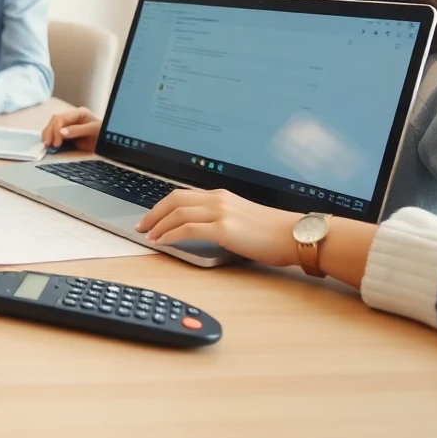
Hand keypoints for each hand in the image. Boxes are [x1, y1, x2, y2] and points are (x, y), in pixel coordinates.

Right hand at [42, 107, 101, 150]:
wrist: (110, 144)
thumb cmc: (104, 134)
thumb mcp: (93, 131)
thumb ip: (77, 130)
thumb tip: (61, 132)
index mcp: (78, 113)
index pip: (61, 118)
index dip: (56, 129)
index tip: (56, 142)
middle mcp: (72, 117)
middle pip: (54, 122)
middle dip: (49, 132)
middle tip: (48, 145)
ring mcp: (69, 125)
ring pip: (52, 127)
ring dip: (48, 135)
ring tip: (46, 145)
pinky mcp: (68, 135)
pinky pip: (55, 134)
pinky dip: (51, 139)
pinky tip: (49, 145)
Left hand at [135, 188, 301, 266]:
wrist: (295, 236)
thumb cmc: (272, 232)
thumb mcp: (241, 217)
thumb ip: (221, 218)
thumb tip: (200, 228)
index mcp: (221, 195)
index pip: (182, 195)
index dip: (162, 205)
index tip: (150, 217)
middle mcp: (218, 199)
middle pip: (174, 199)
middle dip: (153, 213)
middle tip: (141, 226)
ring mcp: (221, 212)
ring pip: (177, 213)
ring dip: (158, 225)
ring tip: (148, 236)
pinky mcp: (224, 228)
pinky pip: (188, 229)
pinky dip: (170, 235)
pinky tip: (162, 242)